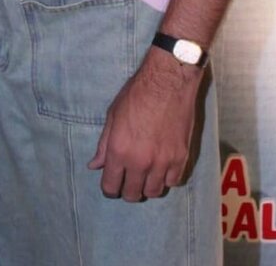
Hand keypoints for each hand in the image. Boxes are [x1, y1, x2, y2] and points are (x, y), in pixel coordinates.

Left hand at [88, 48, 200, 201]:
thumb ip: (103, 144)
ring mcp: (162, 162)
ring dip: (147, 186)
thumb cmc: (136, 94)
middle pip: (132, 194)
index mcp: (119, 150)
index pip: (111, 187)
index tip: (112, 183)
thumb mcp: (113, 116)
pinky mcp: (181, 158)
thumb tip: (94, 166)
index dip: (109, 188)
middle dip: (127, 189)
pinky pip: (172, 182)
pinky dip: (166, 178)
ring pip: (153, 192)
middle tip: (129, 178)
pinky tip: (162, 167)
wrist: (168, 82)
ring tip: (145, 173)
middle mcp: (140, 161)